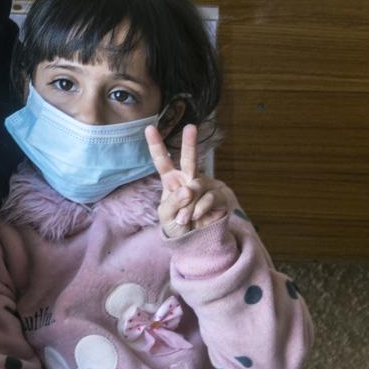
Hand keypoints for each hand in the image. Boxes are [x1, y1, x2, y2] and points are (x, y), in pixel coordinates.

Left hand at [147, 124, 231, 238]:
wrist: (194, 241)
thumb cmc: (176, 224)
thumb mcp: (165, 215)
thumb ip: (172, 202)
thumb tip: (188, 189)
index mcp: (171, 180)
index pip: (162, 160)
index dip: (156, 145)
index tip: (149, 128)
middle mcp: (188, 179)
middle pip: (189, 158)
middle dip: (190, 142)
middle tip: (190, 127)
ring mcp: (204, 186)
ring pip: (196, 187)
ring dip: (188, 206)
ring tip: (185, 219)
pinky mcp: (218, 195)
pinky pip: (207, 198)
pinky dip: (199, 210)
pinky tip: (198, 218)